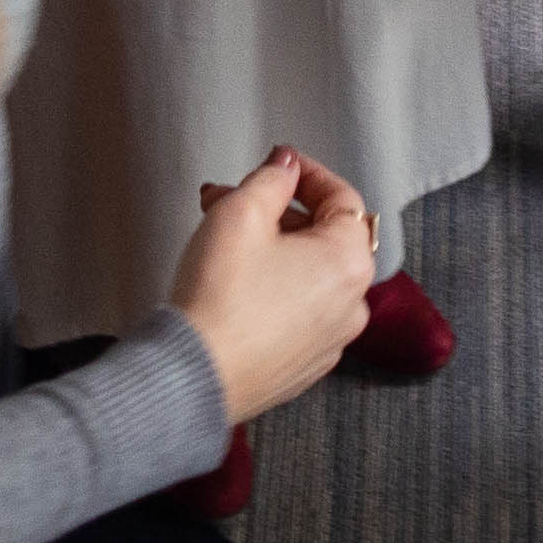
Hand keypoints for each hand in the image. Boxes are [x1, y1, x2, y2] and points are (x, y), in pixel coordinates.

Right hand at [166, 146, 375, 421]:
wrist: (192, 377)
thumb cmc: (219, 297)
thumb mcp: (241, 214)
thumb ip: (271, 179)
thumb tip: (287, 166)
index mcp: (348, 265)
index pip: (343, 199)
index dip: (306, 174)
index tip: (277, 165)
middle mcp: (350, 307)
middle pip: (322, 239)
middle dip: (276, 212)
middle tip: (229, 199)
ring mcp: (328, 344)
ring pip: (307, 277)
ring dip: (271, 250)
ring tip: (221, 240)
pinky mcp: (301, 368)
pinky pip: (296, 315)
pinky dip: (273, 292)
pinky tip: (233, 286)